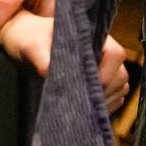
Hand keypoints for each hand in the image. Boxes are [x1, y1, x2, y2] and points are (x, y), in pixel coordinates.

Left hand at [0, 14, 132, 113]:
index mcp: (94, 36)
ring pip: (119, 87)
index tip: (84, 89)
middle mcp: (104, 50)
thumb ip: (42, 59)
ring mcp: (104, 65)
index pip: (116, 55)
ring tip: (79, 106)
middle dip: (103, 92)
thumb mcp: (32, 46)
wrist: (24, 41)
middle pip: (121, 75)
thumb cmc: (29, 38)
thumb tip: (50, 75)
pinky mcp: (100, 79)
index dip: (106, 74)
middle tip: (78, 103)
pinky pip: (114, 97)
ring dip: (104, 101)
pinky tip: (83, 108)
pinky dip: (103, 106)